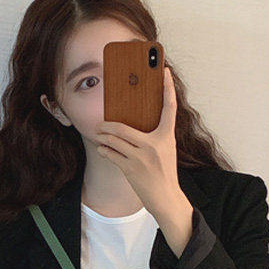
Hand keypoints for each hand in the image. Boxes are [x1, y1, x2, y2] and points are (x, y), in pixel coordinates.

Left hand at [94, 65, 182, 221]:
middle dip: (106, 126)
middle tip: (100, 125)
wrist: (166, 197)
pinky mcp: (131, 169)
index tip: (164, 71)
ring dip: (102, 138)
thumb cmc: (165, 173)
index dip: (167, 88)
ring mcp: (142, 157)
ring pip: (114, 140)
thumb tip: (137, 124)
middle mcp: (154, 144)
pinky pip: (111, 154)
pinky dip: (104, 151)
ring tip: (99, 137)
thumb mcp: (166, 150)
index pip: (169, 107)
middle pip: (122, 127)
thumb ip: (156, 136)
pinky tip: (103, 150)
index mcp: (167, 137)